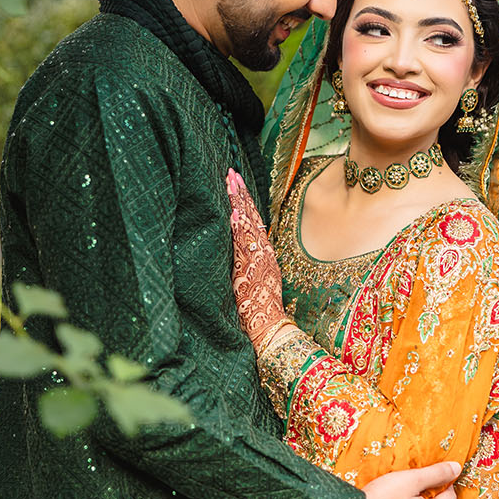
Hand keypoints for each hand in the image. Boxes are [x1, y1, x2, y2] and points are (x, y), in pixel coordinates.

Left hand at [227, 169, 287, 348]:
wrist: (269, 325)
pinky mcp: (250, 267)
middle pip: (251, 215)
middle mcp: (263, 250)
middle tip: (231, 172)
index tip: (236, 182)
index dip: (245, 199)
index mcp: (265, 251)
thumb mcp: (261, 276)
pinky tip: (232, 212)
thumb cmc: (262, 306)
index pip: (254, 219)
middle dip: (240, 193)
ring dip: (237, 202)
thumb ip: (252, 259)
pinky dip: (238, 227)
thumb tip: (242, 247)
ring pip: (247, 224)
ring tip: (229, 182)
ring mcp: (257, 257)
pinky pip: (243, 243)